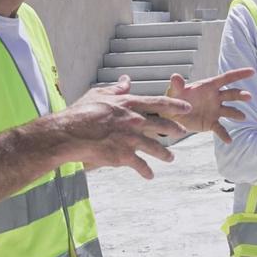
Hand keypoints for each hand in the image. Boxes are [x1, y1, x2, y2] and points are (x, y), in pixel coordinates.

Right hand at [59, 78, 190, 177]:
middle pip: (162, 125)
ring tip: (170, 158)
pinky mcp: (124, 156)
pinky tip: (150, 175)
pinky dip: (146, 171)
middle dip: (175, 129)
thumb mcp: (99, 94)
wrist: (70, 134)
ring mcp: (131, 139)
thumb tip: (127, 81)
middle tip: (183, 132)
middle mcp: (135, 121)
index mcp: (130, 104)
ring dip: (165, 154)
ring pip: (155, 147)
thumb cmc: (81, 112)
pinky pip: (140, 165)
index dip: (176, 105)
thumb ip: (116, 89)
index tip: (187, 108)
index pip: (159, 103)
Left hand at [164, 68, 252, 142]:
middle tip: (248, 97)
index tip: (252, 72)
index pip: (227, 78)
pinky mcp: (211, 123)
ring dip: (237, 113)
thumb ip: (177, 85)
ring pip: (230, 111)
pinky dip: (224, 135)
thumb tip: (175, 76)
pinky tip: (229, 140)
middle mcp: (215, 97)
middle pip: (231, 94)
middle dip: (240, 95)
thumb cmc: (175, 99)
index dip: (239, 74)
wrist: (172, 116)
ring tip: (242, 117)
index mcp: (209, 86)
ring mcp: (215, 110)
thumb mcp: (175, 92)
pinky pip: (220, 128)